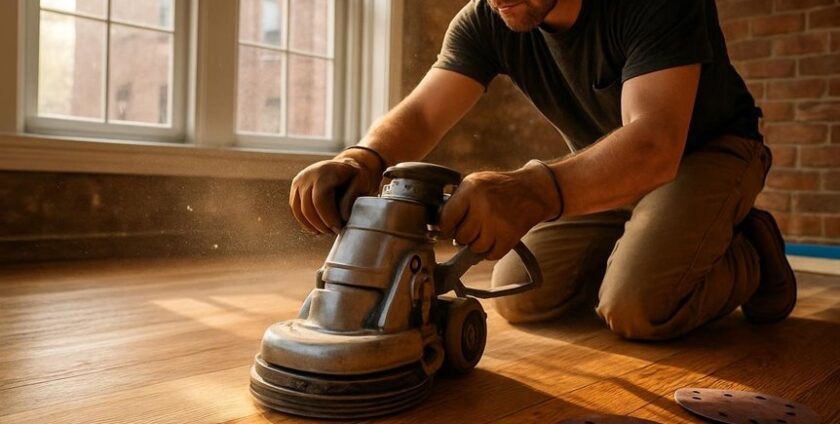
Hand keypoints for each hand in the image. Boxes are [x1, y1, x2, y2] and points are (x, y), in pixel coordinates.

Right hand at [289, 154, 381, 233]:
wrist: (345, 166)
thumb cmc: (354, 177)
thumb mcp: (361, 183)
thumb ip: (351, 199)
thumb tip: (342, 217)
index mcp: (324, 172)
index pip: (319, 200)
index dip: (328, 218)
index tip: (339, 228)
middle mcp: (308, 175)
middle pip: (307, 207)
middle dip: (321, 225)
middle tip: (334, 232)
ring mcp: (299, 181)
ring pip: (299, 210)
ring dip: (312, 226)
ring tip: (327, 231)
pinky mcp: (295, 188)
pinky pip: (295, 209)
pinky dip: (305, 222)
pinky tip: (317, 228)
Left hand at [439, 161, 560, 259]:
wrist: (533, 190)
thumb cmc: (498, 187)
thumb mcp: (475, 182)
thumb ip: (456, 200)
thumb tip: (437, 225)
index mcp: (470, 189)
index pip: (445, 220)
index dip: (446, 227)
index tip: (450, 227)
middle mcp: (483, 205)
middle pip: (460, 237)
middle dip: (465, 235)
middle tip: (474, 226)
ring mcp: (497, 222)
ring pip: (475, 248)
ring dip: (478, 244)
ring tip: (486, 231)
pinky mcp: (509, 236)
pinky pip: (491, 255)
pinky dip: (491, 250)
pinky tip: (496, 237)